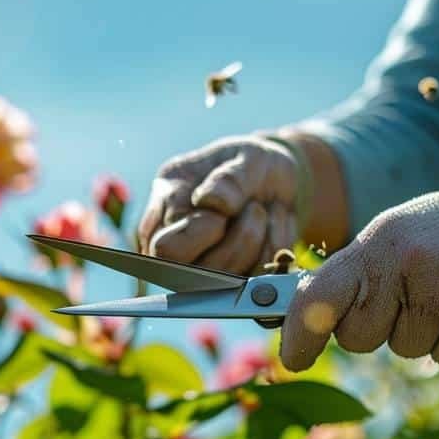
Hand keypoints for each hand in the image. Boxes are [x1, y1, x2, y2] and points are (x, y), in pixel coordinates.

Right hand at [137, 135, 298, 274]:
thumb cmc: (249, 165)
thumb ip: (230, 178)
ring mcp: (203, 270)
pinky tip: (269, 227)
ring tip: (260, 210)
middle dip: (239, 238)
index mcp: (162, 213)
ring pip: (232, 278)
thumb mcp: (246, 157)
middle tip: (253, 206)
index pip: (167, 248)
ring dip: (259, 238)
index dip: (201, 232)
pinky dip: (274, 247)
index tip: (225, 207)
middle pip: (199, 272)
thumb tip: (210, 201)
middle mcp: (174, 249)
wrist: (275, 180)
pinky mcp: (234, 281)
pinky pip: (260, 275)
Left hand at [279, 158, 438, 369]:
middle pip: (359, 337)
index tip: (291, 359)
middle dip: (376, 327)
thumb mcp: (396, 234)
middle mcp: (409, 265)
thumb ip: (356, 272)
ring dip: (425, 331)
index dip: (298, 333)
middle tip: (412, 294)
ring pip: (405, 349)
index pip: (321, 296)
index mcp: (379, 243)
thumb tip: (301, 315)